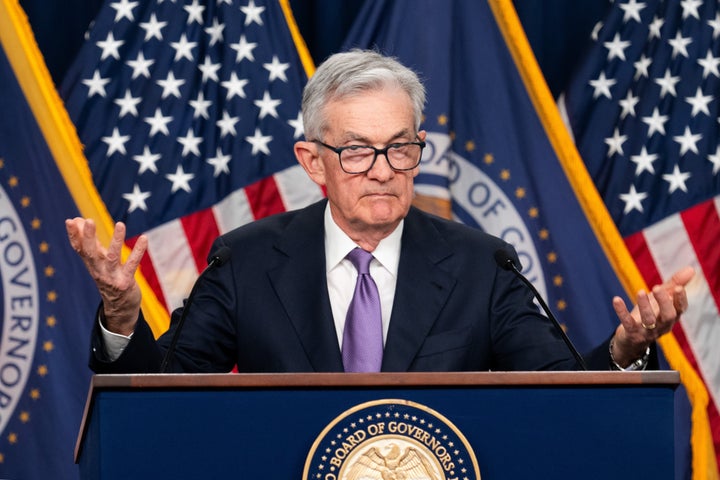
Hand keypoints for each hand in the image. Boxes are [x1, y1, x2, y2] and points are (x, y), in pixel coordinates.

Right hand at [66, 218, 146, 334]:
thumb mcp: (97, 261)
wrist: (119, 307)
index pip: (78, 249)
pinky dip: (138, 252)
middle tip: (87, 221)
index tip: (69, 221)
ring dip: (116, 240)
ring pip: (112, 258)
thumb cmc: (108, 277)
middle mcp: (98, 270)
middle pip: (90, 253)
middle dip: (88, 237)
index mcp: (90, 264)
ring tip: (120, 224)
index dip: (73, 236)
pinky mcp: (125, 282)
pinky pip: (132, 265)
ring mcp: (112, 277)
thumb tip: (76, 220)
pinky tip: (144, 238)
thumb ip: (89, 241)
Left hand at [609, 266, 693, 366]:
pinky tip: (616, 299)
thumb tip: (691, 268)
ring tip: (641, 292)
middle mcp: (662, 325)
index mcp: (671, 316)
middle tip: (657, 288)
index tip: (678, 287)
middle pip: (668, 316)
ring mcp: (647, 331)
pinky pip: (627, 323)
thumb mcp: (662, 299)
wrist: (632, 341)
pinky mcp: (632, 333)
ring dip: (644, 306)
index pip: (680, 309)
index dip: (681, 299)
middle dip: (664, 302)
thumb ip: (675, 284)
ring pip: (648, 320)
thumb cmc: (651, 314)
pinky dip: (622, 311)